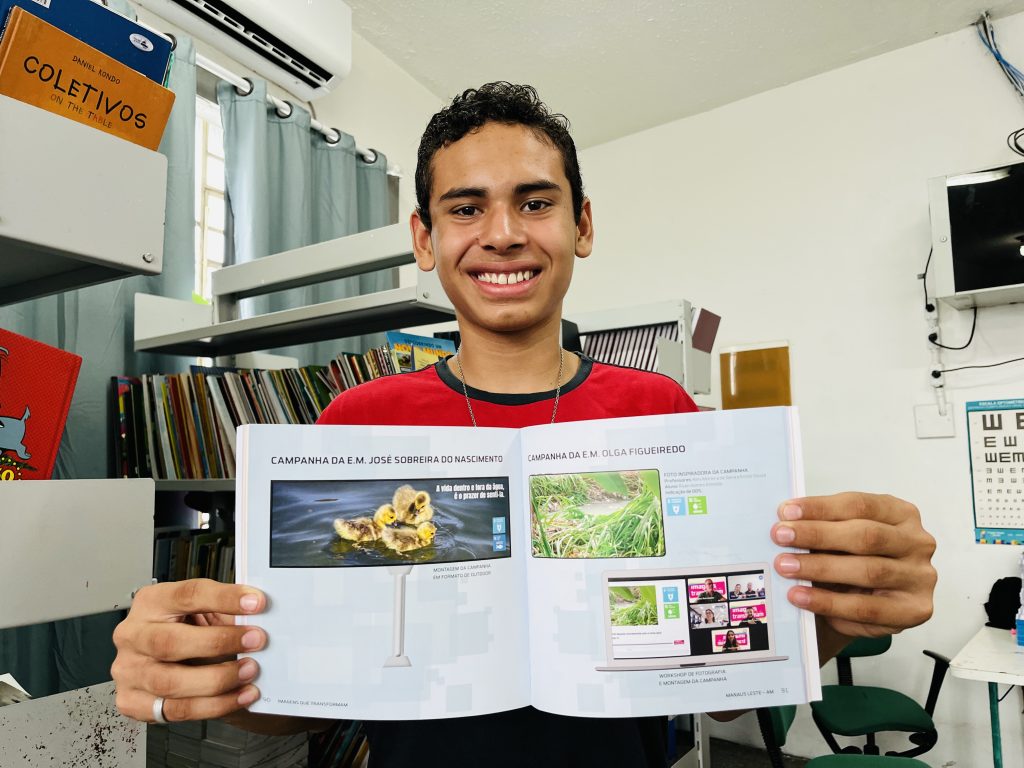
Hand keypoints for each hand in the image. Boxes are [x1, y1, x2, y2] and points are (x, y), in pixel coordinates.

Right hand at [112, 579, 266, 722]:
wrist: (165, 659)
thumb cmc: (186, 629)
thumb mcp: (205, 611)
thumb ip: (227, 612)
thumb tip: (261, 616)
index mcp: (151, 601)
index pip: (187, 595)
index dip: (224, 598)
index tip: (256, 603)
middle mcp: (134, 635)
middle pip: (170, 642)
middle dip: (219, 642)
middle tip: (256, 640)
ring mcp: (129, 671)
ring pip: (171, 682)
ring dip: (218, 679)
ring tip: (249, 671)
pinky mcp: (133, 702)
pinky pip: (175, 710)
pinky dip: (212, 705)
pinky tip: (238, 695)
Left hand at [771, 492, 936, 640]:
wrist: (858, 607)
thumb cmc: (850, 562)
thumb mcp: (839, 538)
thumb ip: (821, 527)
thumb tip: (785, 521)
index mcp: (901, 513)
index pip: (859, 504)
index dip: (821, 507)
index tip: (786, 512)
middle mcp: (918, 542)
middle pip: (866, 535)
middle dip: (818, 535)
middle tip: (780, 537)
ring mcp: (920, 577)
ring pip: (868, 571)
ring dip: (820, 568)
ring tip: (785, 567)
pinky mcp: (915, 610)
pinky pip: (867, 608)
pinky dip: (829, 602)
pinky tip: (801, 596)